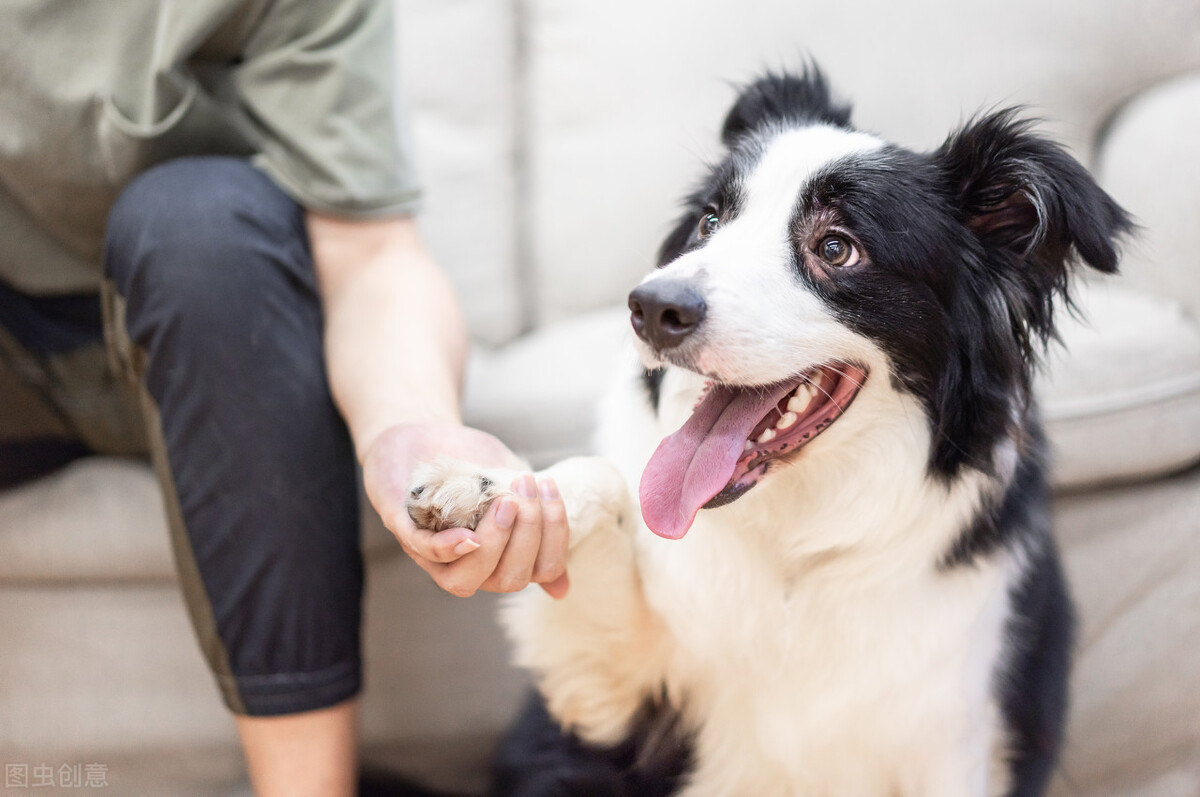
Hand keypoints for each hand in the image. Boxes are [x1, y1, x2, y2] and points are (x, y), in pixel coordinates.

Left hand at [361, 422, 569, 598]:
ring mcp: (432, 553)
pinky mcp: (402, 529)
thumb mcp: (510, 488)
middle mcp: (468, 564)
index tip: (550, 492)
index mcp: (500, 557)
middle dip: (528, 534)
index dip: (555, 540)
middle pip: (508, 580)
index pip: (539, 571)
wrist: (421, 431)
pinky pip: (425, 553)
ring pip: (463, 580)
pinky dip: (449, 549)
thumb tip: (561, 586)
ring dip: (494, 543)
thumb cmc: (469, 462)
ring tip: (506, 502)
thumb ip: (533, 520)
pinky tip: (468, 536)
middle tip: (526, 486)